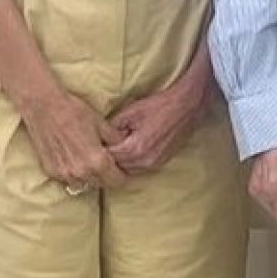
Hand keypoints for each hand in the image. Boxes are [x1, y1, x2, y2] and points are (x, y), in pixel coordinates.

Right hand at [19, 87, 127, 192]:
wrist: (43, 106)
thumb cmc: (74, 112)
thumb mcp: (101, 124)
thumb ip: (116, 140)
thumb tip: (127, 145)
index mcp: (97, 162)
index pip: (116, 182)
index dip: (122, 175)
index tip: (121, 168)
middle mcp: (80, 172)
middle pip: (101, 185)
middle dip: (107, 176)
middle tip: (106, 162)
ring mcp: (64, 174)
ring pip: (84, 184)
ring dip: (89, 177)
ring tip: (89, 161)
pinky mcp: (50, 171)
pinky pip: (68, 179)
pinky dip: (73, 174)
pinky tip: (74, 159)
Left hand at [107, 46, 211, 176]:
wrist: (187, 107)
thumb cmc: (159, 106)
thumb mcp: (130, 112)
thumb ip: (112, 127)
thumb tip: (98, 137)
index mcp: (135, 149)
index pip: (107, 158)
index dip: (96, 152)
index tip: (88, 147)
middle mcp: (144, 162)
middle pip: (115, 169)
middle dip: (105, 161)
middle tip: (95, 151)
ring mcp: (154, 165)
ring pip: (126, 171)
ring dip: (118, 164)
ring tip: (110, 151)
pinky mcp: (160, 163)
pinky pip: (138, 169)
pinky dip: (129, 163)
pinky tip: (125, 152)